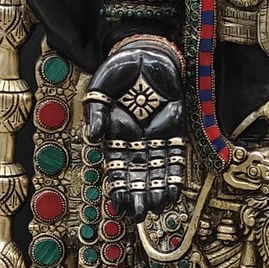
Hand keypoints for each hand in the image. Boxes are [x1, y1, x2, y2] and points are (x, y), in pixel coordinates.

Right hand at [82, 38, 185, 219]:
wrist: (145, 52)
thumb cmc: (118, 70)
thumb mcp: (98, 90)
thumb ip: (96, 115)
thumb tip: (94, 137)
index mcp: (115, 136)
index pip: (116, 169)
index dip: (118, 187)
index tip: (119, 205)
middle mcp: (136, 141)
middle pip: (137, 175)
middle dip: (138, 196)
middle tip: (139, 216)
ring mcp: (156, 138)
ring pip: (156, 171)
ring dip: (157, 190)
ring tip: (158, 209)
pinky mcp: (174, 131)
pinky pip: (174, 157)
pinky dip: (174, 175)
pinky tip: (174, 192)